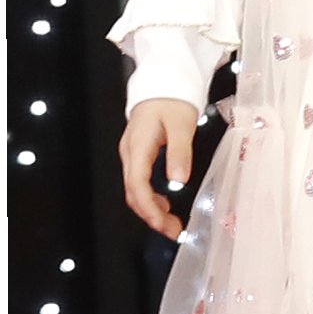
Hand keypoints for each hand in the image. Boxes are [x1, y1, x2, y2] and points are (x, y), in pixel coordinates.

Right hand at [120, 98, 198, 239]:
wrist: (163, 81)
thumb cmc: (172, 99)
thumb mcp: (181, 123)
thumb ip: (179, 151)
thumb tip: (178, 179)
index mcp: (138, 146)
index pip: (137, 184)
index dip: (149, 208)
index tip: (164, 224)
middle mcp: (130, 153)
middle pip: (133, 192)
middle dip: (151, 216)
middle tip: (174, 232)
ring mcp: (132, 155)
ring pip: (135, 190)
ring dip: (151, 210)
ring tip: (172, 225)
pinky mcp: (139, 155)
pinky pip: (140, 183)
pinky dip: (151, 198)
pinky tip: (165, 206)